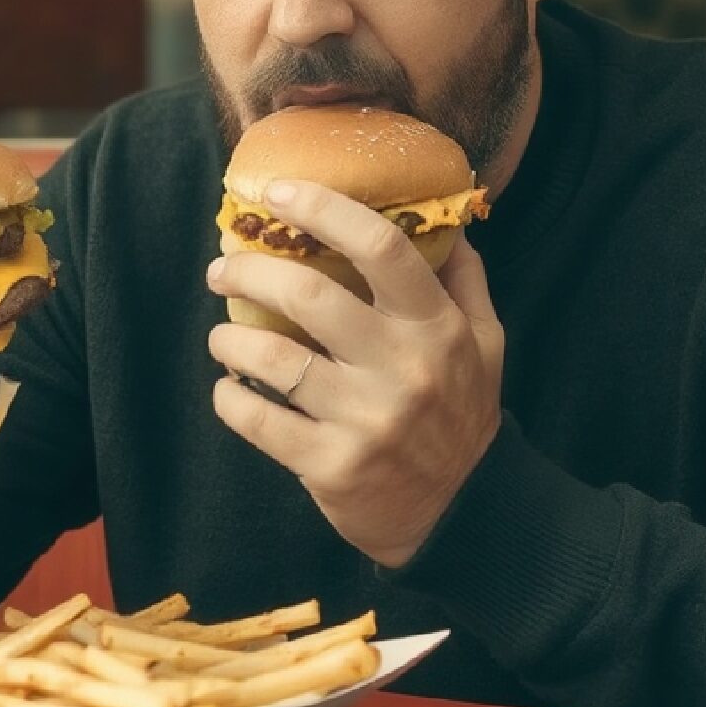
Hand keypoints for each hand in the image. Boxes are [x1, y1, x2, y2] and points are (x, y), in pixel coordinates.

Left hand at [206, 180, 504, 568]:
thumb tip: (445, 216)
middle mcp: (403, 368)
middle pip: (311, 296)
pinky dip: (230, 399)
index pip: (382, 247)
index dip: (324, 209)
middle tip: (222, 267)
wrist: (463, 514)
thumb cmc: (463, 412)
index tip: (278, 193)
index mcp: (437, 327)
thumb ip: (464, 277)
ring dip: (231, 339)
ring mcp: (366, 420)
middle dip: (251, 271)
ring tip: (221, 335)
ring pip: (275, 360)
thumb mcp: (485, 341)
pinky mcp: (331, 466)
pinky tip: (228, 388)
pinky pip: (260, 422)